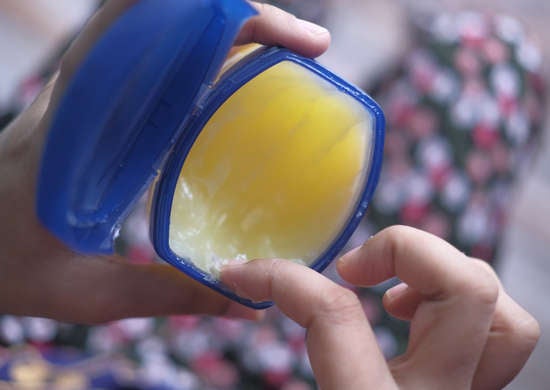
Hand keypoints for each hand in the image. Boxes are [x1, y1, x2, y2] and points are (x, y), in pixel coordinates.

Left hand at [0, 1, 329, 323]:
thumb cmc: (1, 265)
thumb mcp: (83, 292)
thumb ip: (165, 295)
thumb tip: (246, 301)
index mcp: (80, 125)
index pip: (158, 35)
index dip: (237, 22)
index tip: (298, 44)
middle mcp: (81, 91)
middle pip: (168, 13)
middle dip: (245, 17)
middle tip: (305, 48)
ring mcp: (82, 89)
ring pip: (155, 22)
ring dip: (221, 25)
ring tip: (279, 54)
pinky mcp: (85, 99)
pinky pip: (143, 51)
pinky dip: (194, 46)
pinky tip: (227, 77)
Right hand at [222, 226, 539, 388]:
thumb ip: (302, 371)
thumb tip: (240, 310)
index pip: (333, 316)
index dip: (283, 279)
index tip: (244, 274)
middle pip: (466, 289)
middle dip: (403, 251)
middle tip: (350, 270)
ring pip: (501, 309)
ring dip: (444, 276)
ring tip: (390, 292)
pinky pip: (502, 336)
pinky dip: (462, 307)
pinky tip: (413, 319)